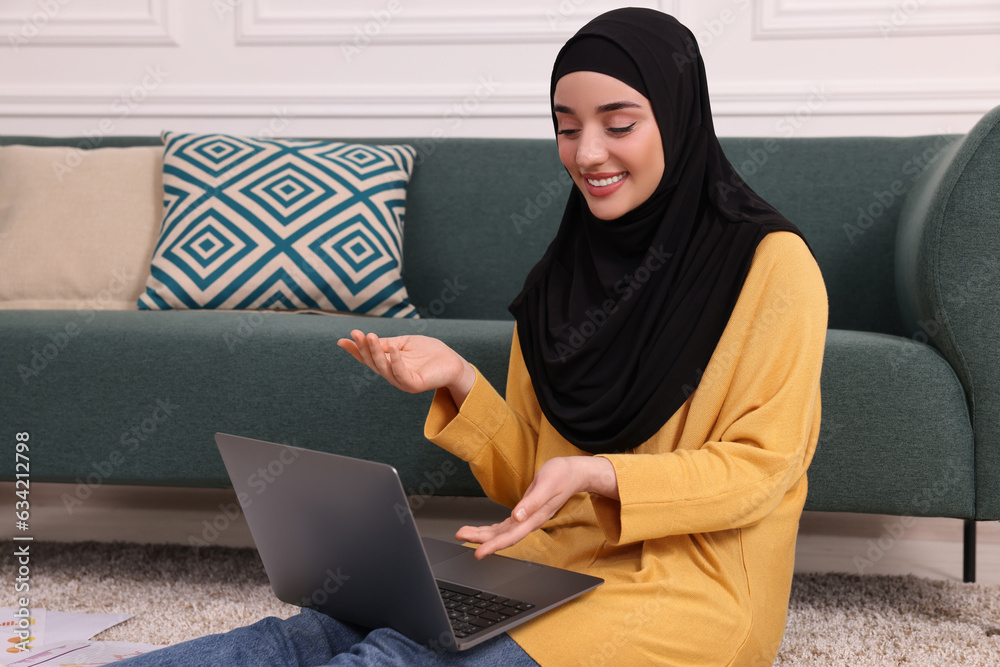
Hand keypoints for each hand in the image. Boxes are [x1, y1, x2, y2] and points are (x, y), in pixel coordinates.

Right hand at [337, 330, 474, 403]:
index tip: (342, 340)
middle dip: (363, 348)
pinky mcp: (413, 385)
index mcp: (389, 364)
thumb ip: (387, 343)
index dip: (355, 351)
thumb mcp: (404, 343)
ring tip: (370, 336)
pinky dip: (395, 361)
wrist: (452, 361)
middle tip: (358, 333)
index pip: (368, 358)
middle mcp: (392, 375)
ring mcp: (402, 381)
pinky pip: (400, 373)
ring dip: (375, 352)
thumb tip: (365, 338)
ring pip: (383, 368)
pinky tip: (392, 348)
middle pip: (372, 362)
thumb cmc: (429, 352)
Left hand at [455, 456, 617, 558]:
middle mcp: (529, 521)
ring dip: (482, 534)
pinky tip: (482, 531)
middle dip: (480, 538)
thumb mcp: (546, 485)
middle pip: (502, 536)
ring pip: (501, 532)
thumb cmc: (561, 476)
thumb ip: (531, 503)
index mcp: (535, 517)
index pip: (511, 536)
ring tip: (464, 533)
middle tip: (460, 536)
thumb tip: (516, 516)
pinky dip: (492, 529)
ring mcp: (527, 518)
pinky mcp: (525, 513)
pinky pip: (505, 526)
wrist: (573, 473)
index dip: (493, 545)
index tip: (479, 552)